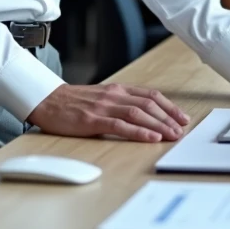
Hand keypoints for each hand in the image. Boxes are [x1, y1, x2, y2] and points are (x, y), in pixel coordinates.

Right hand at [27, 83, 190, 142]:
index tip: (183, 117)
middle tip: (182, 130)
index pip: (151, 96)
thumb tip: (145, 115)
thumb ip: (121, 102)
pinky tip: (150, 138)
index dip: (169, 107)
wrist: (46, 100)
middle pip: (149, 105)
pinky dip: (138, 132)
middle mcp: (114, 95)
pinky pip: (120, 125)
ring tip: (172, 135)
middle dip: (169, 118)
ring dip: (159, 125)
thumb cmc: (74, 102)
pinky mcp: (92, 120)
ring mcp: (103, 107)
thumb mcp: (102, 97)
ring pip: (138, 114)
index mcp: (118, 89)